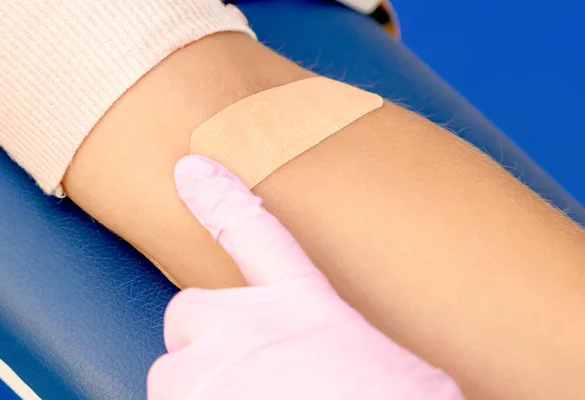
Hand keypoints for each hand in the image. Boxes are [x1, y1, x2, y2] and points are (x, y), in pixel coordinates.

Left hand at [147, 155, 463, 399]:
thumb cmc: (393, 398)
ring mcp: (215, 359)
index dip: (219, 197)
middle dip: (201, 339)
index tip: (192, 170)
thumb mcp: (386, 355)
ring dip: (198, 386)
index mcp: (304, 300)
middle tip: (241, 371)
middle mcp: (251, 320)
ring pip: (170, 371)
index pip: (254, 229)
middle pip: (189, 311)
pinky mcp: (192, 398)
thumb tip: (331, 355)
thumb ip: (339, 339)